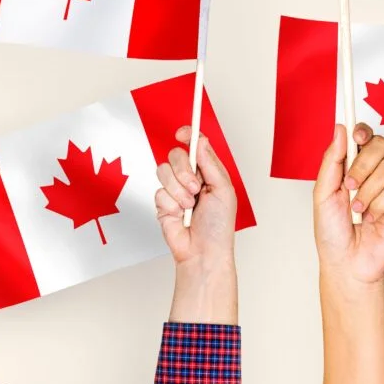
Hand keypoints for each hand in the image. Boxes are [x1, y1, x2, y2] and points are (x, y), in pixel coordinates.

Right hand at [154, 127, 238, 323]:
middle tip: (196, 188)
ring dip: (179, 190)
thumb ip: (210, 163)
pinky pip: (159, 192)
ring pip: (163, 171)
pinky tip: (179, 215)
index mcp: (208, 172)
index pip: (194, 146)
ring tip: (189, 205)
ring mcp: (174, 190)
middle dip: (185, 170)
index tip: (182, 132)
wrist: (204, 251)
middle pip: (175, 155)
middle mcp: (190, 178)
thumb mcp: (223, 189)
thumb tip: (200, 141)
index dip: (188, 135)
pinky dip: (171, 204)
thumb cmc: (219, 225)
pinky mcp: (162, 203)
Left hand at [313, 124, 383, 286]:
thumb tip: (340, 130)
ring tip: (357, 209)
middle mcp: (372, 174)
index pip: (363, 138)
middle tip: (350, 184)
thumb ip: (332, 160)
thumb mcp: (323, 193)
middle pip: (380, 145)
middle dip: (363, 164)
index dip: (362, 131)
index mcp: (352, 167)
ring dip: (368, 191)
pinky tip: (371, 219)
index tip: (356, 135)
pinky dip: (379, 206)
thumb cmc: (332, 233)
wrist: (345, 264)